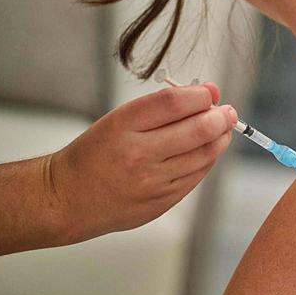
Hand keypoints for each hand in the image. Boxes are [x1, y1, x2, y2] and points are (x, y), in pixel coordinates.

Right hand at [49, 84, 237, 242]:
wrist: (67, 198)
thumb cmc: (96, 153)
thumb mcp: (119, 119)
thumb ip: (163, 106)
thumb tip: (209, 93)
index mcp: (123, 126)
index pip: (175, 102)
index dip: (202, 94)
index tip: (210, 93)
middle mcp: (138, 154)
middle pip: (198, 130)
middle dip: (221, 117)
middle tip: (228, 112)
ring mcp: (152, 181)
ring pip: (204, 155)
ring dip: (221, 138)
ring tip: (222, 129)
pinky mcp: (162, 201)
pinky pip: (198, 175)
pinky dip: (208, 159)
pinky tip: (207, 150)